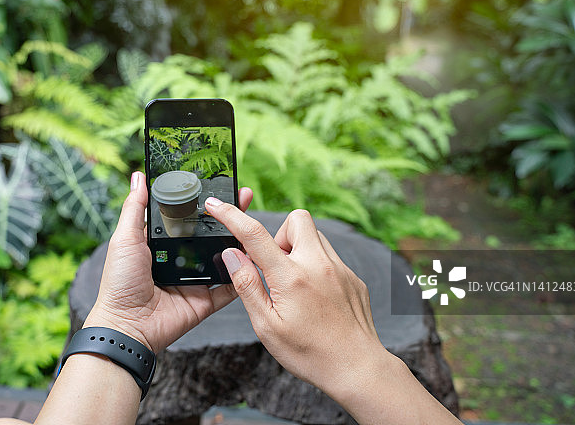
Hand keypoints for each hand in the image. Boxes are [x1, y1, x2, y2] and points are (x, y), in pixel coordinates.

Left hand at [83, 172, 252, 351]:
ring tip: (254, 220)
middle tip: (243, 196)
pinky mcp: (206, 299)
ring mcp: (196, 279)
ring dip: (239, 241)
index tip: (220, 184)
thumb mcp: (124, 238)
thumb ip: (135, 208)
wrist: (126, 324)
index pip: (189, 217)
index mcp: (164, 243)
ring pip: (224, 256)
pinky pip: (230, 286)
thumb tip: (138, 176)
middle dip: (229, 216)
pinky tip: (254, 257)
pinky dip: (242, 274)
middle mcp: (182, 258)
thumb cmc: (119, 282)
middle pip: (211, 234)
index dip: (204, 202)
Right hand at [203, 200, 386, 394]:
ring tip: (295, 284)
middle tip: (275, 265)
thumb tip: (233, 255)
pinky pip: (330, 257)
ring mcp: (339, 269)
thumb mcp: (267, 326)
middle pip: (296, 219)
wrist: (357, 368)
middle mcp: (317, 265)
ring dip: (299, 250)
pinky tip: (315, 298)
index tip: (217, 206)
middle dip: (279, 234)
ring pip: (315, 236)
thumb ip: (247, 285)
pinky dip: (316, 267)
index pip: (254, 234)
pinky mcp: (353, 278)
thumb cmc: (310, 353)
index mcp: (290, 277)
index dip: (231, 215)